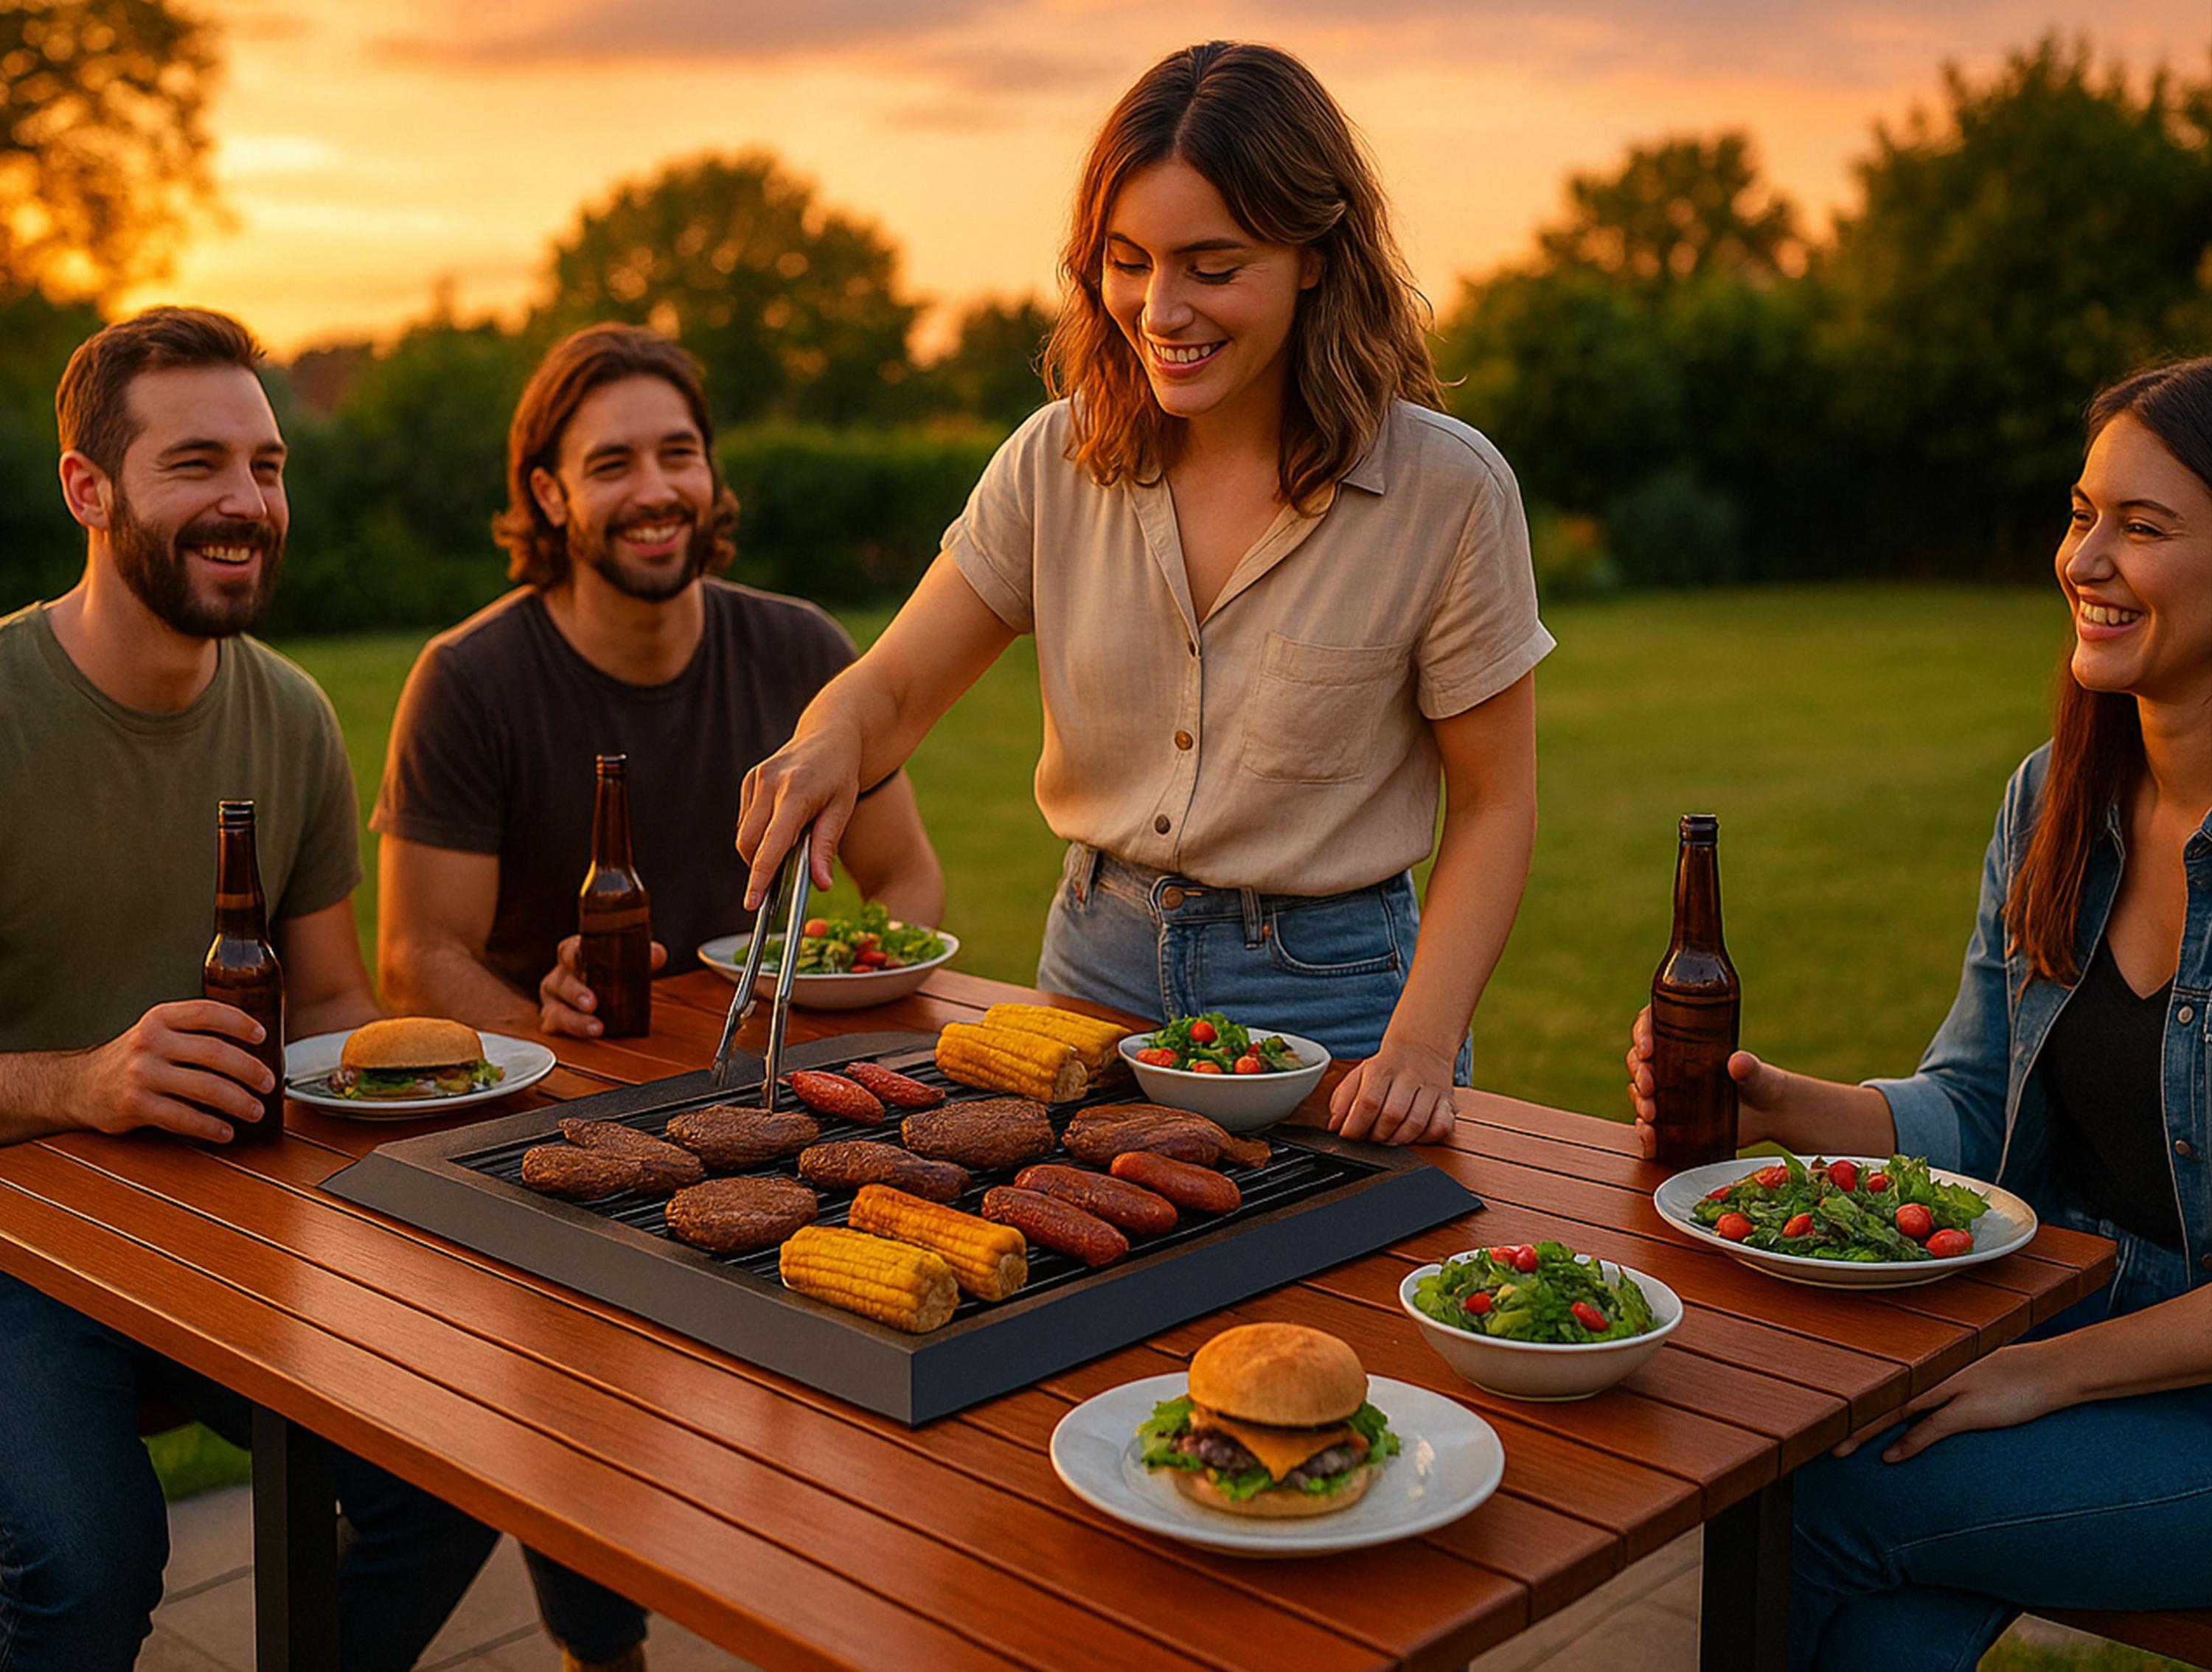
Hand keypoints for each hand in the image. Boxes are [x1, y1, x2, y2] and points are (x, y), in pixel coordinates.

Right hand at [65, 1001, 274, 1142]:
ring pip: (204, 1088)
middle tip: (268, 1083)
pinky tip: (225, 1131)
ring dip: (238, 1102)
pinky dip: (210, 1127)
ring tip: (255, 1110)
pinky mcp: (135, 1105)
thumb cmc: (132, 1059)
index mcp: (160, 1019)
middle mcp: (149, 1042)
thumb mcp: (155, 1034)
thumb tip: (252, 1049)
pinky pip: (183, 1117)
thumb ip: (191, 1033)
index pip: (207, 1012)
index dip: (239, 1023)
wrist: (79, 1086)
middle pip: (214, 1053)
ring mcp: (141, 1074)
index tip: (263, 1036)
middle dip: (249, 1070)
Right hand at [540, 935, 667, 1037]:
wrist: (611, 1002)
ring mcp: (555, 1003)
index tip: (581, 958)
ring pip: (558, 1011)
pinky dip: (572, 1034)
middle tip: (592, 1003)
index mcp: (573, 957)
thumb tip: (657, 955)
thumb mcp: (630, 964)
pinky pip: (557, 1030)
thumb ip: (645, 957)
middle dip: (576, 993)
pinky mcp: (555, 1024)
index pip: (569, 951)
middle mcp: (560, 979)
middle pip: (563, 983)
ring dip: (576, 1020)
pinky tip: (587, 1037)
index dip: (574, 954)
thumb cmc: (615, 978)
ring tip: (596, 1028)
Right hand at [735, 723, 866, 909]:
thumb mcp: (842, 809)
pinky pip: (745, 820)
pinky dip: (758, 833)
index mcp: (795, 792)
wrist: (830, 734)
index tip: (752, 903)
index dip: (760, 877)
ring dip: (759, 850)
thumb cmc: (840, 773)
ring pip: (744, 834)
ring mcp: (756, 779)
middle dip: (760, 867)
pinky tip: (781, 827)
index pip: (771, 844)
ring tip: (789, 846)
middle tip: (782, 878)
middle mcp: (769, 783)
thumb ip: (826, 847)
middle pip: (750, 843)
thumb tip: (820, 884)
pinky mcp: (750, 779)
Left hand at [1328, 1035, 1457, 1144]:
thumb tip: (1334, 1125)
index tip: (1350, 1135)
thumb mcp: (1358, 1076)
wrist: (1422, 1048)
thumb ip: (1342, 1100)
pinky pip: (1441, 1127)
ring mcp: (1431, 1089)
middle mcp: (1408, 1077)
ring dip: (1398, 1139)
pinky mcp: (1448, 1102)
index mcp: (1381, 1069)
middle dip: (1377, 1135)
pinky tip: (1414, 1135)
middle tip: (1371, 1138)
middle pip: (1392, 1115)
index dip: (1356, 1125)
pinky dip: (1426, 1138)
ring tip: (1389, 1138)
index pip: (1367, 1102)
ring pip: (1416, 1124)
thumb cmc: (1386, 1069)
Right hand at [1626, 1004, 1777, 1158]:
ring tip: (1651, 1113)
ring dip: (1639, 1101)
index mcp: (1683, 1039)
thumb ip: (1747, 1066)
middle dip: (1638, 1072)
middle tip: (1649, 1086)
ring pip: (1638, 1091)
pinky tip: (1650, 1134)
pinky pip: (1648, 1122)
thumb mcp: (1755, 1071)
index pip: (1650, 1025)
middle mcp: (1669, 1063)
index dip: (1641, 1033)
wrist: (1768, 1114)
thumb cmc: (1760, 1082)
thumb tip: (1737, 1063)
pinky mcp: (1670, 1118)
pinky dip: (1645, 1129)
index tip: (1647, 1049)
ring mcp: (1668, 1091)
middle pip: (1638, 1060)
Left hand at [1832, 1340, 2074, 1463]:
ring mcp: (1952, 1388)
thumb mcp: (1967, 1372)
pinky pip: (1933, 1427)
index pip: (1882, 1377)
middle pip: (1879, 1394)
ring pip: (1896, 1409)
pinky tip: (1890, 1458)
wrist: (2054, 1370)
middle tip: (1812, 1431)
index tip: (1822, 1408)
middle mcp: (1934, 1372)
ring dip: (1865, 1430)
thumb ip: (1938, 1386)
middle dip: (1846, 1414)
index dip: (1852, 1395)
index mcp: (1930, 1362)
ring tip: (1838, 1449)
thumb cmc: (2011, 1374)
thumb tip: (1912, 1407)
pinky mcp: (1972, 1409)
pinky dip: (1910, 1443)